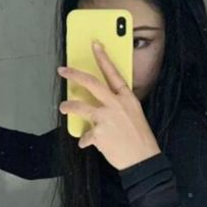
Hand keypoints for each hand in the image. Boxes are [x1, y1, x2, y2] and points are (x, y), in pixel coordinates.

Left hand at [57, 41, 160, 170]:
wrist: (143, 159)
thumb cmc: (140, 138)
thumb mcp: (134, 115)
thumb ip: (118, 106)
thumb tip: (102, 104)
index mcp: (127, 98)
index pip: (113, 73)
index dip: (103, 58)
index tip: (95, 46)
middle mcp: (115, 104)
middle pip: (91, 83)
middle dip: (74, 74)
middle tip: (63, 70)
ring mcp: (106, 118)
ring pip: (80, 106)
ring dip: (69, 106)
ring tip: (64, 107)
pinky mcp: (98, 133)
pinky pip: (86, 135)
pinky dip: (86, 140)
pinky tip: (88, 144)